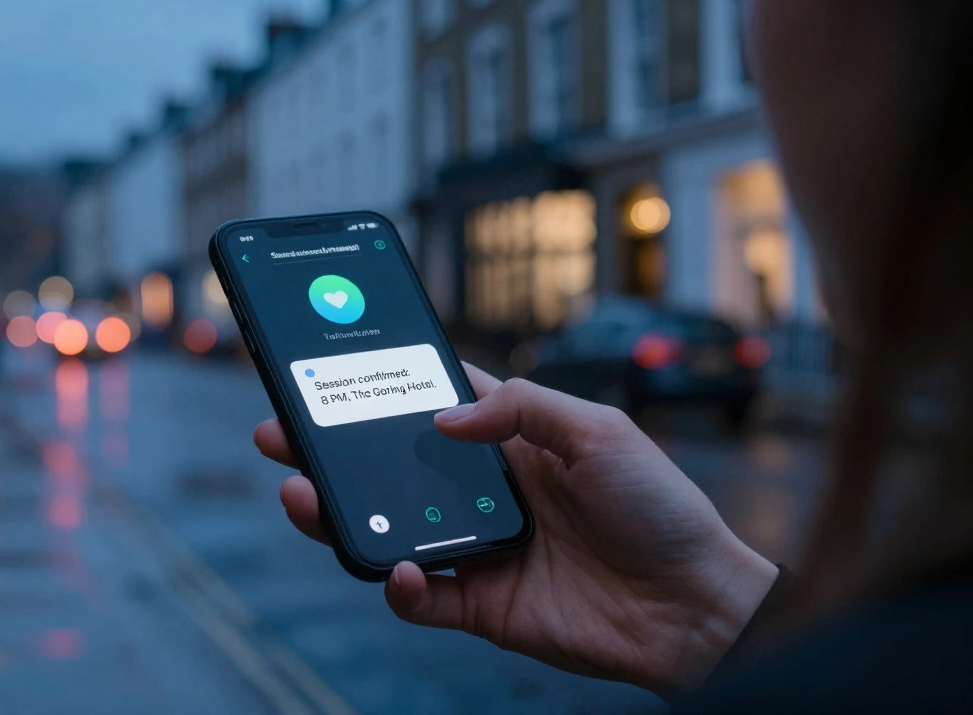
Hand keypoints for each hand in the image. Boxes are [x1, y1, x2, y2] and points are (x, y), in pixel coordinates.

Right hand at [254, 365, 776, 696]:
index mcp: (511, 443)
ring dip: (342, 516)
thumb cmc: (659, 508)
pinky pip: (423, 598)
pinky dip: (399, 587)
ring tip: (302, 497)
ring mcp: (479, 549)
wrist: (695, 606)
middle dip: (332, 452)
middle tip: (280, 433)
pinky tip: (395, 570)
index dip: (383, 388)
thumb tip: (443, 419)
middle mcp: (485, 492)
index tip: (332, 370)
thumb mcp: (600, 431)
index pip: (432, 406)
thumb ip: (521, 408)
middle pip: (391, 468)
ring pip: (390, 530)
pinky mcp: (483, 605)